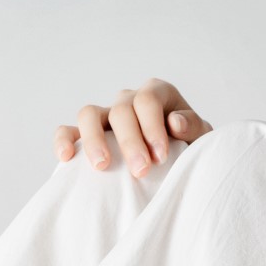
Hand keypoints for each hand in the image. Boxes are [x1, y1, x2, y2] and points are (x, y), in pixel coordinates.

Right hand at [52, 78, 212, 175]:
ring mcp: (106, 117)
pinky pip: (68, 130)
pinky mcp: (87, 136)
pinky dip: (64, 140)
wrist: (174, 168)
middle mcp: (129, 101)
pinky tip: (66, 158)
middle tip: (141, 171)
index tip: (160, 157)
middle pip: (121, 109)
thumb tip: (174, 122)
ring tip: (102, 166)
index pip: (148, 99)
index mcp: (157, 95)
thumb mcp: (200, 139)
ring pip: (89, 114)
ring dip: (94, 139)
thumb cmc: (189, 152)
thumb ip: (194, 127)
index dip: (152, 127)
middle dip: (130, 140)